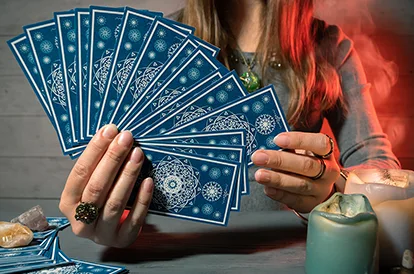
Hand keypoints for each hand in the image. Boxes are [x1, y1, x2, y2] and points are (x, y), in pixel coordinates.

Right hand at [59, 124, 153, 246]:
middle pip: (97, 187)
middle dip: (113, 159)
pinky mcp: (121, 240)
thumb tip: (113, 133)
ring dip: (128, 175)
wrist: (110, 230)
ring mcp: (101, 233)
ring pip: (115, 202)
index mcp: (68, 202)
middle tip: (127, 138)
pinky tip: (148, 180)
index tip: (110, 130)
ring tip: (138, 154)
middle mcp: (81, 221)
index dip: (95, 150)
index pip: (80, 173)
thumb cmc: (101, 199)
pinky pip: (134, 219)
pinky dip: (142, 199)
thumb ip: (98, 165)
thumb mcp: (92, 183)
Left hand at [251, 132, 339, 212]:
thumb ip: (289, 147)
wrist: (320, 187)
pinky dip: (279, 194)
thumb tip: (266, 144)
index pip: (319, 143)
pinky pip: (295, 200)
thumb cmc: (307, 162)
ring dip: (277, 179)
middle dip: (280, 160)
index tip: (277, 139)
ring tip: (260, 174)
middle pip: (306, 165)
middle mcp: (328, 171)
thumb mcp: (303, 151)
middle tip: (259, 157)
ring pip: (300, 184)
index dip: (299, 140)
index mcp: (326, 153)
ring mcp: (321, 189)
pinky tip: (268, 188)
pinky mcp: (312, 204)